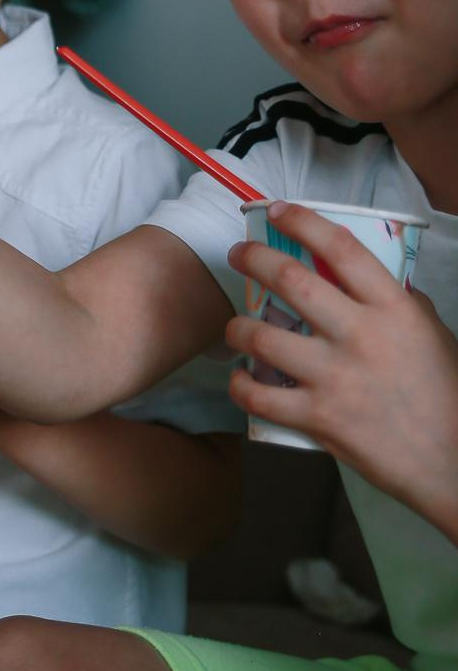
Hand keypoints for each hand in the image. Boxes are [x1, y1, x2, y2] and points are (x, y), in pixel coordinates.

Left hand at [226, 201, 457, 539]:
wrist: (452, 459)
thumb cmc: (445, 393)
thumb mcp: (434, 335)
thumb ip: (403, 305)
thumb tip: (378, 282)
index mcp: (393, 308)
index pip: (342, 248)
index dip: (304, 221)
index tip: (278, 211)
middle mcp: (360, 335)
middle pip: (291, 281)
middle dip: (254, 259)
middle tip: (238, 255)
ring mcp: (335, 377)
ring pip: (262, 337)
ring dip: (237, 327)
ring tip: (234, 327)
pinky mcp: (318, 418)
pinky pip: (260, 395)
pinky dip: (241, 385)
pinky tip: (241, 379)